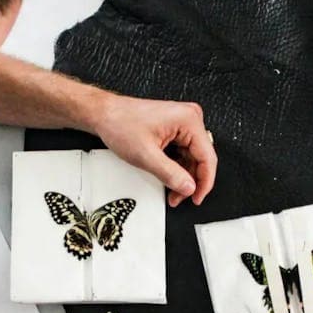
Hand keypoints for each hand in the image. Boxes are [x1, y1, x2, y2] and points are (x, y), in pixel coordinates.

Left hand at [91, 94, 216, 206]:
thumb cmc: (120, 124)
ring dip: (183, 176)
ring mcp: (183, 122)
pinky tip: (168, 177)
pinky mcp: (175, 128)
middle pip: (200, 158)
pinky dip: (177, 168)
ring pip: (192, 157)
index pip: (207, 157)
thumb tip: (188, 187)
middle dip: (190, 181)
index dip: (204, 182)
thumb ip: (170, 174)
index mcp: (188, 120)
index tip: (197, 198)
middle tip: (179, 197)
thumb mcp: (146, 155)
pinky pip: (183, 152)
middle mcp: (189, 118)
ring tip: (171, 191)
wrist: (105, 114)